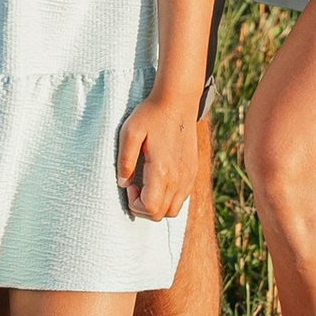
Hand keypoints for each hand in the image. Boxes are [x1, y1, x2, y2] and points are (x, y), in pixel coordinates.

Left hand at [115, 84, 196, 222]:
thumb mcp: (130, 132)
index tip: (130, 185)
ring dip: (157, 205)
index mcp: (162, 170)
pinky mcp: (193, 171)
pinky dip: (168, 198)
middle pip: (162, 214)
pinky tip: (158, 180)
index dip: (135, 204)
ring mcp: (188, 176)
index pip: (150, 209)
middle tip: (134, 186)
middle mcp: (179, 178)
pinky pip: (182, 198)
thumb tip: (123, 183)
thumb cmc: (151, 114)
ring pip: (174, 209)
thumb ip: (124, 160)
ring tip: (146, 185)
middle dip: (143, 208)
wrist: (177, 100)